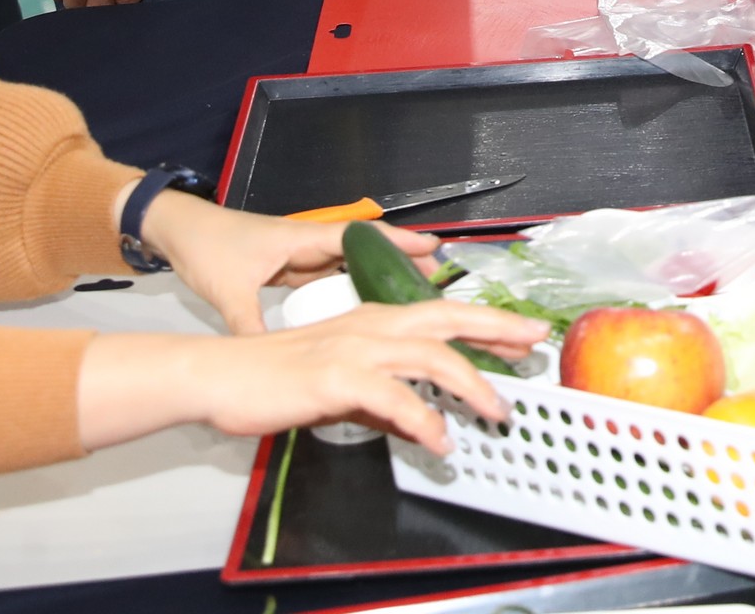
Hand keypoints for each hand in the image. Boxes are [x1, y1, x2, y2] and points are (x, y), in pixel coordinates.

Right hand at [74, 302, 547, 454]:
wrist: (218, 376)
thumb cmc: (272, 378)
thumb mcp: (339, 388)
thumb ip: (380, 398)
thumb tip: (418, 418)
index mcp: (372, 320)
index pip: (440, 314)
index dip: (485, 321)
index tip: (521, 331)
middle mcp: (370, 326)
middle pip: (447, 319)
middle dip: (497, 330)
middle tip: (536, 342)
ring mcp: (354, 348)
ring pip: (430, 356)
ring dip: (471, 384)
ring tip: (497, 412)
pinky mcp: (336, 377)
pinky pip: (392, 397)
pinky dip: (422, 419)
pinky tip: (439, 440)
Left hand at [132, 189, 437, 334]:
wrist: (176, 232)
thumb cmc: (205, 246)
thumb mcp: (228, 291)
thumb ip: (249, 326)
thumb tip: (268, 361)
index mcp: (301, 238)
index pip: (361, 237)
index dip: (398, 243)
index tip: (432, 248)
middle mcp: (306, 243)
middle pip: (364, 250)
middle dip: (399, 261)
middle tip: (434, 280)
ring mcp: (297, 255)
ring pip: (348, 265)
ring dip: (376, 276)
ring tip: (406, 298)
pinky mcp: (287, 267)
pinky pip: (328, 277)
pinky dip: (349, 288)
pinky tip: (359, 310)